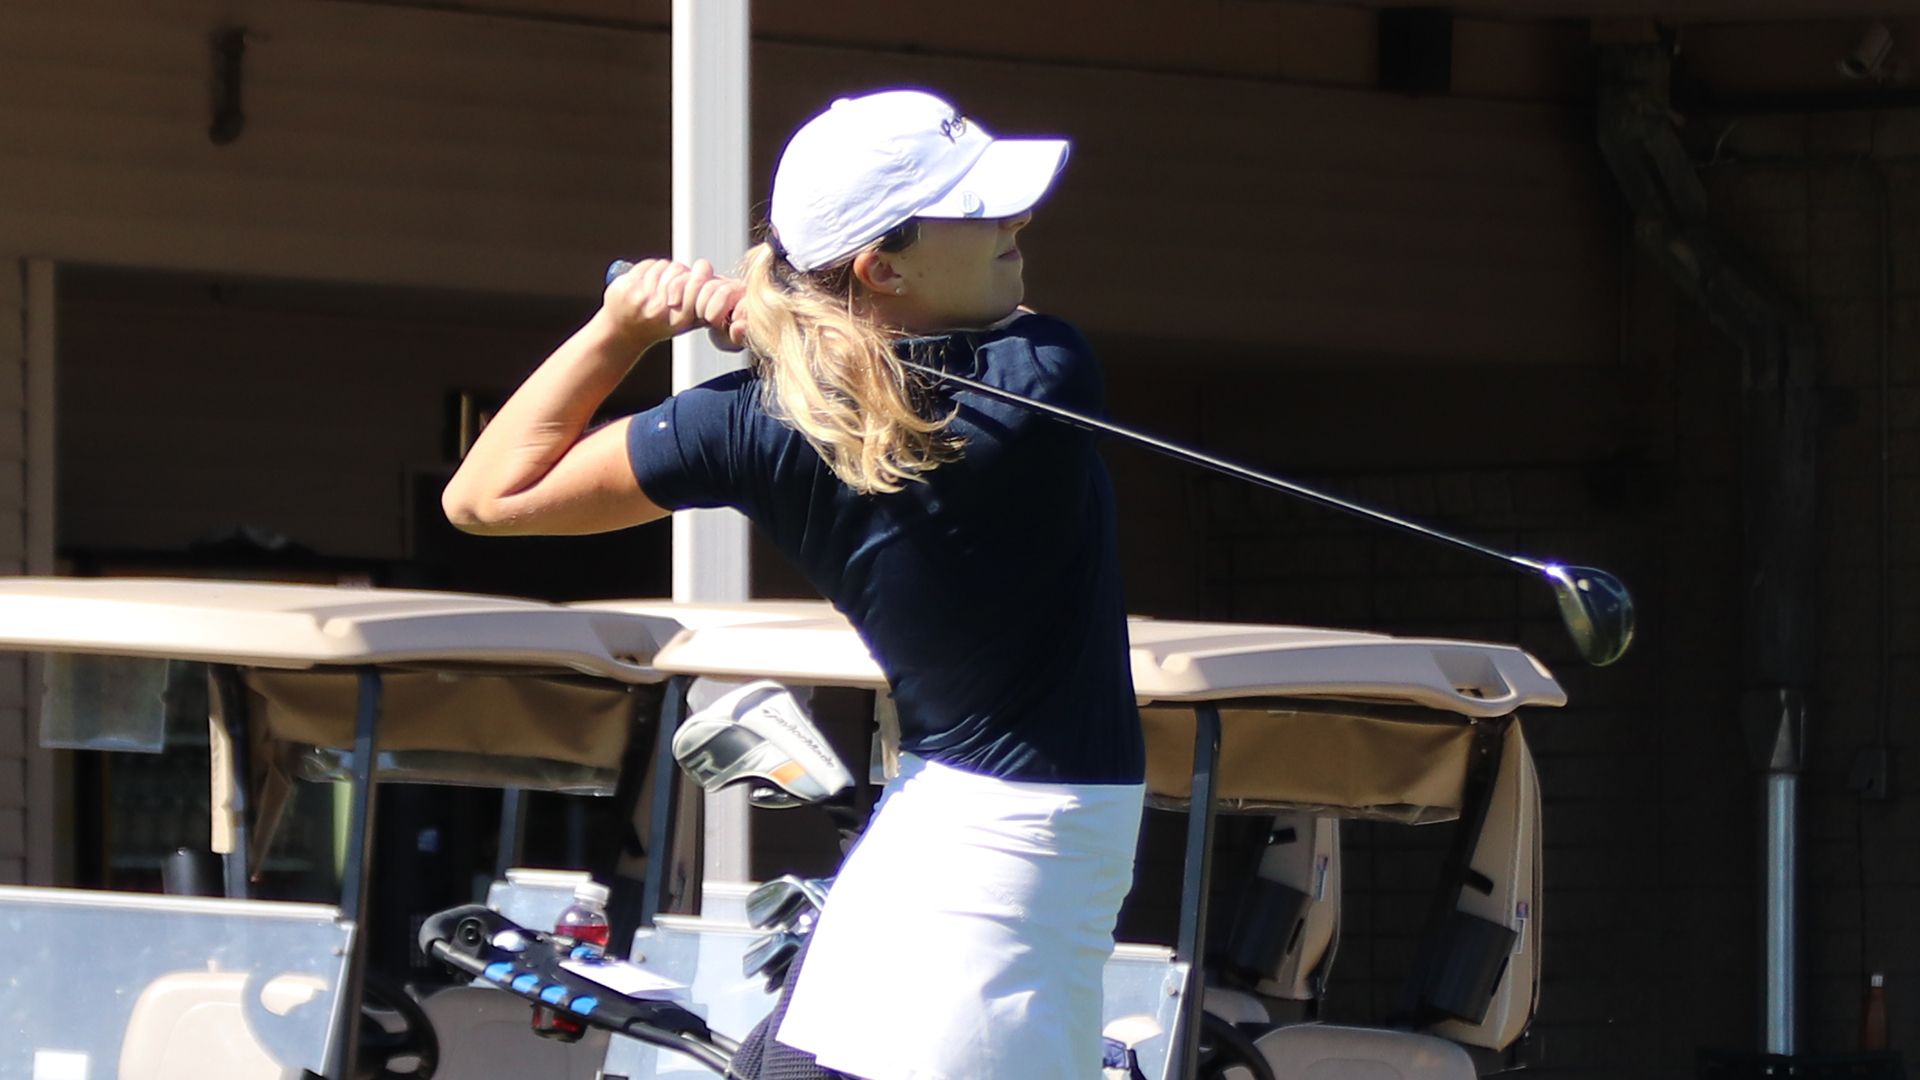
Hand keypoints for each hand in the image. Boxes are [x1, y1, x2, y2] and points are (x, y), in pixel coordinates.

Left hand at [602, 258, 748, 352]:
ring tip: (659, 288)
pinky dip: (648, 268)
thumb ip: (708, 303)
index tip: (695, 280)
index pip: (698, 283)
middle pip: (681, 270)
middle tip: (674, 284)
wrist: (622, 333)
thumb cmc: (660, 324)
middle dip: (680, 273)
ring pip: (665, 266)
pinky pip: (648, 264)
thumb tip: (732, 284)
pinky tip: (644, 284)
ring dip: (664, 272)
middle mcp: (663, 311)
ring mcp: (643, 299)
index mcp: (682, 319)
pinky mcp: (628, 289)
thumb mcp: (689, 320)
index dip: (699, 277)